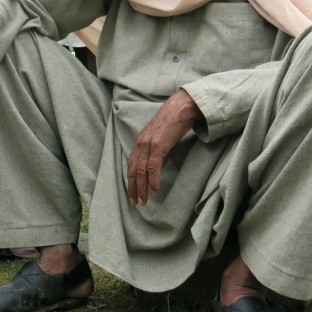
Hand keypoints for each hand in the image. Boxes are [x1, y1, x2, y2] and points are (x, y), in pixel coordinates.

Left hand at [127, 89, 201, 205]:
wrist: (181, 108)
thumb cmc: (172, 122)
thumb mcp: (159, 138)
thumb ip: (155, 152)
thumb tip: (155, 168)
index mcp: (139, 142)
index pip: (131, 165)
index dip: (130, 181)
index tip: (131, 194)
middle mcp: (140, 143)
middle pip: (133, 170)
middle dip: (133, 188)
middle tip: (135, 203)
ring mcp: (148, 144)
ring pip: (141, 170)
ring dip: (141, 188)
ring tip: (143, 201)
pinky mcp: (159, 145)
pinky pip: (153, 166)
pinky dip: (153, 179)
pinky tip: (154, 190)